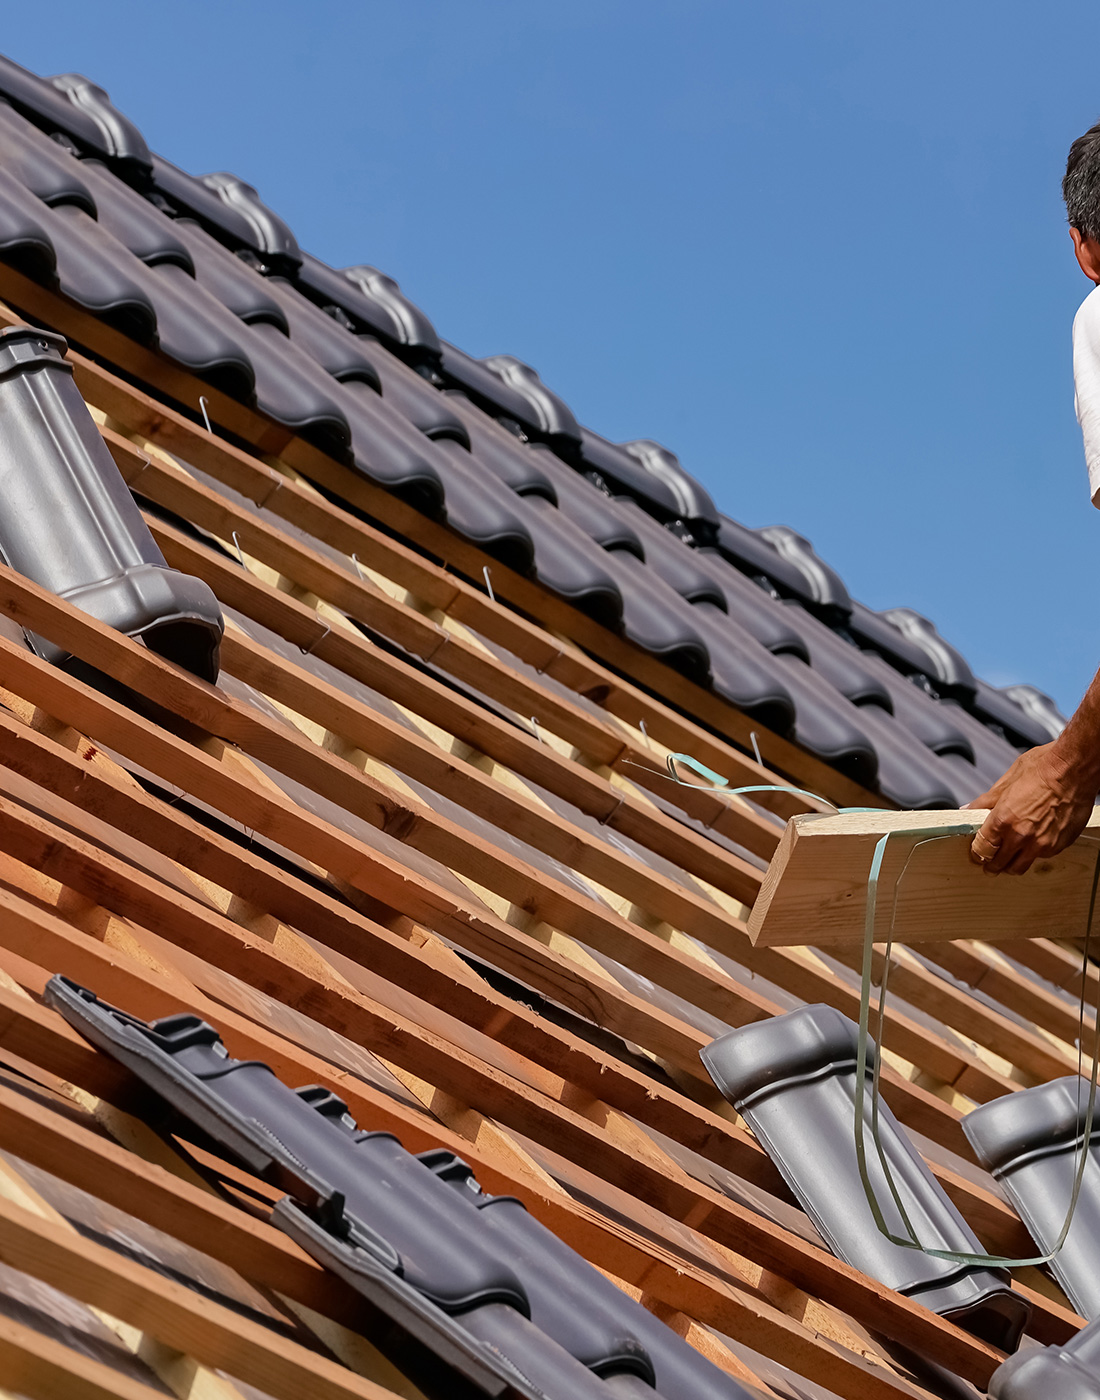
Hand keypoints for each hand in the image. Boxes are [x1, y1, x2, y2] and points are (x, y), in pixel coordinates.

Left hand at [967, 742, 1096, 874]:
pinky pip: (1041, 857)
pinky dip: (1034, 853)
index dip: (976, 854)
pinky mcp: (1059, 845)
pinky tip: (1032, 842)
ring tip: (1008, 857)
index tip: (976, 854)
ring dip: (1011, 864)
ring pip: (1020, 866)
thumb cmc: (1045, 768)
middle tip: (989, 862)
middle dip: (991, 863)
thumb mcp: (1007, 780)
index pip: (982, 850)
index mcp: (1003, 819)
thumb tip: (971, 808)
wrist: (1075, 769)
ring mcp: (1041, 843)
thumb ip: (986, 801)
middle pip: (999, 863)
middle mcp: (1021, 835)